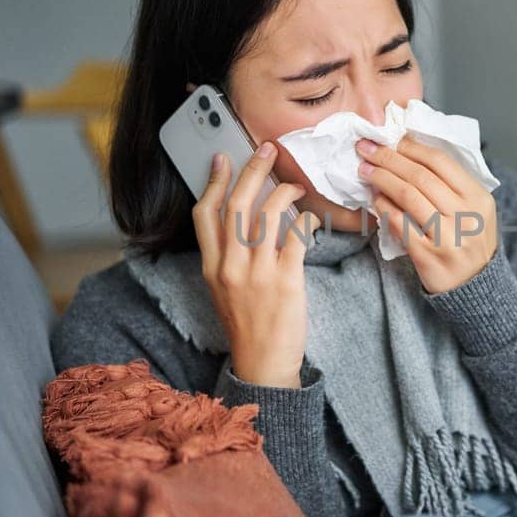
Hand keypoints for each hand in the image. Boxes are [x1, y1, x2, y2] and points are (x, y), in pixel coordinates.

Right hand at [192, 142, 321, 387]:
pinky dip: (306, 221)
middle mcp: (230, 267)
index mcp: (212, 267)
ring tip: (296, 187)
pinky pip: (296, 236)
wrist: (264, 365)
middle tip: (267, 151)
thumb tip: (244, 219)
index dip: (212, 181)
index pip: (204, 214)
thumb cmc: (248, 326)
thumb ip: (229, 257)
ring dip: (285, 191)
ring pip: (267, 214)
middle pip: (236, 205)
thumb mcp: (224, 290)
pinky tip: (312, 219)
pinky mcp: (286, 281)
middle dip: (252, 170)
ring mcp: (257, 274)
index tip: (221, 159)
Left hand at [357, 137, 497, 293]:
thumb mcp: (474, 209)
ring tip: (366, 171)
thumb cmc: (470, 241)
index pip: (441, 161)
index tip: (391, 139)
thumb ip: (451, 184)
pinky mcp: (429, 256)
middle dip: (389, 158)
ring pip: (409, 196)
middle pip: (421, 176)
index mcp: (479, 197)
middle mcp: (466, 215)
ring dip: (382, 179)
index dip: (411, 146)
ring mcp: (448, 236)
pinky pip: (400, 224)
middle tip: (367, 150)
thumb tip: (410, 152)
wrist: (477, 287)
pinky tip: (375, 199)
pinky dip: (384, 208)